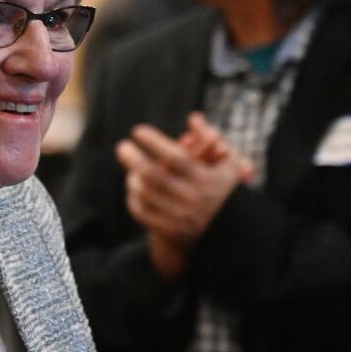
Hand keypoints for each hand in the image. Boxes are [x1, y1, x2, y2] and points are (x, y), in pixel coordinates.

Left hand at [117, 120, 251, 278]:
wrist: (228, 234)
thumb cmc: (224, 189)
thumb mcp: (227, 162)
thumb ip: (210, 137)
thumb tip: (193, 118)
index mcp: (206, 180)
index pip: (176, 157)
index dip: (154, 141)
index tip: (138, 131)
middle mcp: (191, 199)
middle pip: (153, 176)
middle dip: (132, 158)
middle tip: (122, 146)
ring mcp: (178, 217)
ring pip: (144, 194)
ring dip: (133, 178)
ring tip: (131, 168)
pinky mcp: (169, 231)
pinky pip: (142, 213)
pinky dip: (134, 199)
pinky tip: (135, 188)